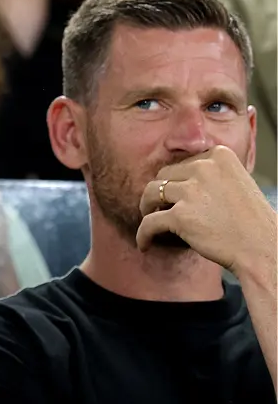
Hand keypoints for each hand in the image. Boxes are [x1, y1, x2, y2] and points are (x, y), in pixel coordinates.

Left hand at [138, 146, 277, 275]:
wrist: (262, 247)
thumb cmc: (251, 220)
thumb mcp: (236, 182)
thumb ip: (211, 175)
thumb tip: (179, 178)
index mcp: (219, 155)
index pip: (183, 163)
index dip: (176, 181)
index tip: (177, 197)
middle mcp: (204, 168)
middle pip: (163, 175)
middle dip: (158, 193)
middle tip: (157, 209)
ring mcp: (191, 191)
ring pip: (150, 194)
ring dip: (146, 208)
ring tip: (149, 220)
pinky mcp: (180, 215)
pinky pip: (148, 223)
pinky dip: (142, 235)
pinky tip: (144, 244)